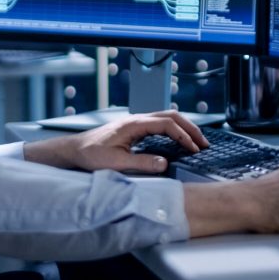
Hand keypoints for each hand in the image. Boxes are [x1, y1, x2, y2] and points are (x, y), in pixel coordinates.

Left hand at [25, 111, 208, 173]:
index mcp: (134, 124)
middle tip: (204, 143)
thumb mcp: (115, 163)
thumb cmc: (90, 155)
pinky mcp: (133, 128)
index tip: (194, 149)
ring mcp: (135, 122)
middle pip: (171, 116)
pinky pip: (159, 124)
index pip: (167, 124)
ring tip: (196, 141)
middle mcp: (136, 119)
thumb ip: (141, 163)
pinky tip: (178, 141)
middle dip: (190, 128)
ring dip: (183, 128)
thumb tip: (165, 163)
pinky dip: (174, 130)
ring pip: (166, 118)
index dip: (183, 136)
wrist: (74, 150)